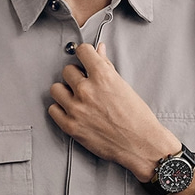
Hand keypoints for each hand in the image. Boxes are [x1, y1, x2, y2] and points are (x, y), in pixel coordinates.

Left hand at [49, 43, 179, 180]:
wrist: (141, 144)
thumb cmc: (137, 117)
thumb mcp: (124, 86)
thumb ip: (107, 66)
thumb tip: (99, 50)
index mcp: (103, 77)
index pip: (82, 51)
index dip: (85, 54)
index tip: (86, 59)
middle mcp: (86, 90)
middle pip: (67, 70)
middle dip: (76, 76)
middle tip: (86, 85)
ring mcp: (76, 109)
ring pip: (56, 89)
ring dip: (65, 92)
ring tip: (77, 99)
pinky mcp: (70, 126)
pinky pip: (53, 110)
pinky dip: (61, 109)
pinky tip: (73, 111)